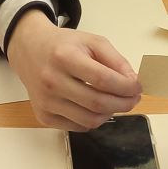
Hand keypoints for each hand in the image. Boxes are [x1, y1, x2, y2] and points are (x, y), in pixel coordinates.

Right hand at [6, 11, 141, 130]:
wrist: (30, 51)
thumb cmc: (64, 45)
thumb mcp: (92, 42)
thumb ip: (116, 60)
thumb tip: (133, 83)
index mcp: (64, 57)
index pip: (103, 80)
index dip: (126, 87)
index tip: (137, 87)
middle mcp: (52, 81)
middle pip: (98, 103)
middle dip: (124, 104)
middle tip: (134, 98)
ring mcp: (46, 102)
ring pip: (90, 120)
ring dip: (110, 113)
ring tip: (116, 101)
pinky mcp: (43, 116)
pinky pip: (78, 126)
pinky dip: (93, 120)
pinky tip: (96, 106)